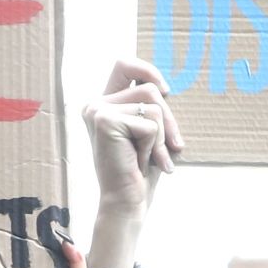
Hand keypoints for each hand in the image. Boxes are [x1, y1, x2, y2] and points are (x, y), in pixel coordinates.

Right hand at [84, 57, 182, 267]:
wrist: (126, 202)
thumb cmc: (140, 171)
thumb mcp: (150, 132)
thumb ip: (151, 107)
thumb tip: (165, 88)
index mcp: (103, 104)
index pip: (124, 64)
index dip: (148, 70)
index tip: (166, 91)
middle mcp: (95, 105)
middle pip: (148, 88)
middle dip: (168, 119)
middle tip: (171, 148)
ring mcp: (97, 111)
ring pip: (152, 104)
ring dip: (162, 135)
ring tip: (150, 157)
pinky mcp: (105, 121)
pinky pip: (149, 123)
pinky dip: (154, 145)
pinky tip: (140, 162)